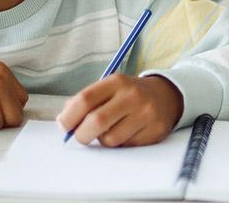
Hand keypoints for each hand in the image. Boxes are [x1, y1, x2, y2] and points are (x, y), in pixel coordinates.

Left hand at [57, 75, 183, 146]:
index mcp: (116, 81)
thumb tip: (64, 121)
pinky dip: (120, 144)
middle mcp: (132, 95)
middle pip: (96, 121)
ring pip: (110, 139)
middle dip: (81, 135)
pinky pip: (126, 147)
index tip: (63, 126)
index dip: (69, 116)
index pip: (85, 99)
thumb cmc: (128, 95)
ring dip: (103, 140)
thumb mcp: (109, 88)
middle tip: (80, 136)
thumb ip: (86, 101)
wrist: (165, 95)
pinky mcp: (155, 131)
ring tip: (110, 130)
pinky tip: (126, 132)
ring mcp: (146, 113)